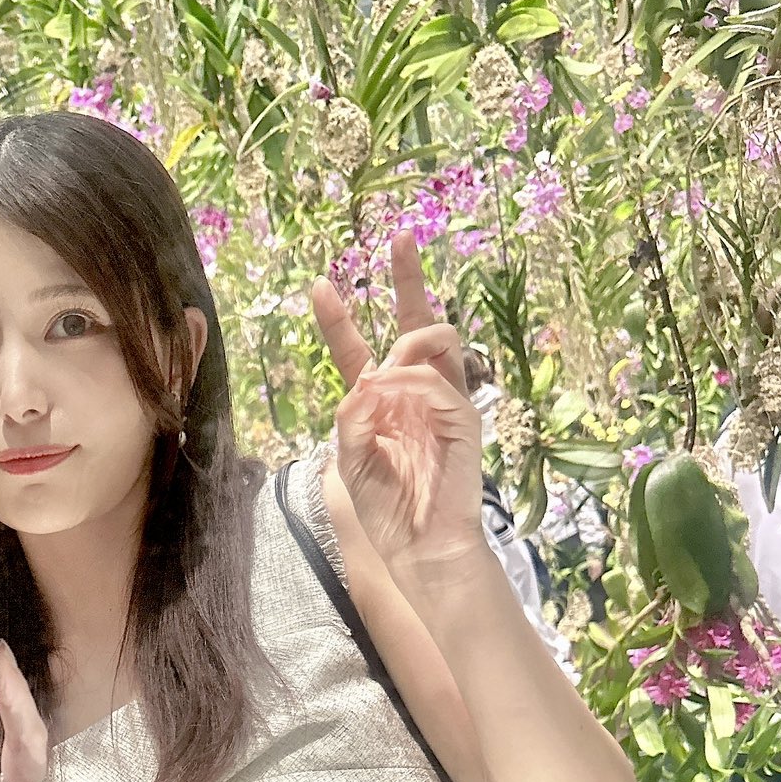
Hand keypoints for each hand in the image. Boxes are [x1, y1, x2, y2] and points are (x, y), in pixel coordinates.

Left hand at [312, 230, 486, 572]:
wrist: (422, 546)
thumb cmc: (387, 509)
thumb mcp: (350, 459)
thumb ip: (353, 416)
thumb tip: (370, 377)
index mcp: (381, 403)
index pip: (358, 351)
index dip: (338, 320)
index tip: (317, 285)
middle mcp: (414, 393)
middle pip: (414, 322)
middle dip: (407, 278)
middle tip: (399, 235)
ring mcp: (442, 400)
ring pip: (432, 338)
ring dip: (402, 346)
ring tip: (381, 378)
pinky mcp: (464, 414)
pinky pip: (434, 381)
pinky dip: (408, 387)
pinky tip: (394, 403)